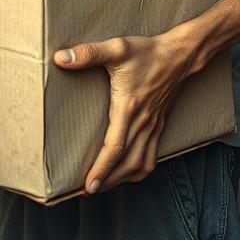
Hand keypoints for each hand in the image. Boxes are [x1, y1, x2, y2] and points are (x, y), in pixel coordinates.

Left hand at [54, 31, 194, 194]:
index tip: (88, 186)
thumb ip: (88, 53)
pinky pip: (152, 156)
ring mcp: (153, 125)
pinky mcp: (159, 124)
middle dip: (108, 181)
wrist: (179, 54)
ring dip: (122, 179)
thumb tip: (60, 58)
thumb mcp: (116, 48)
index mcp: (128, 108)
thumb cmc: (147, 51)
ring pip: (140, 164)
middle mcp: (142, 122)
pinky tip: (129, 170)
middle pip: (126, 164)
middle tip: (88, 191)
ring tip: (105, 184)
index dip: (101, 169)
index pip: (114, 148)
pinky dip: (140, 170)